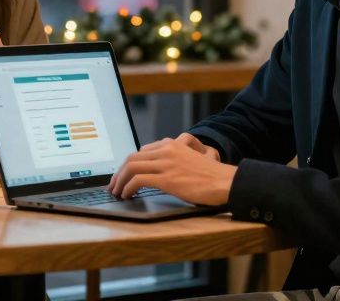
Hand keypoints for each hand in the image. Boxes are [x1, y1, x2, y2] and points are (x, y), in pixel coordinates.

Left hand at [107, 136, 235, 206]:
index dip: (128, 165)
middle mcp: (166, 150)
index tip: (122, 175)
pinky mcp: (167, 178)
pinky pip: (138, 180)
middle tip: (113, 185)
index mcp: (171, 144)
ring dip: (119, 181)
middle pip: (131, 158)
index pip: (140, 151)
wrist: (226, 182)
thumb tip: (154, 174)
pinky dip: (128, 188)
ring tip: (116, 192)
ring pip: (131, 167)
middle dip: (118, 172)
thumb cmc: (210, 177)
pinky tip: (127, 195)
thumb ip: (172, 162)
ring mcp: (166, 163)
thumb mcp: (188, 161)